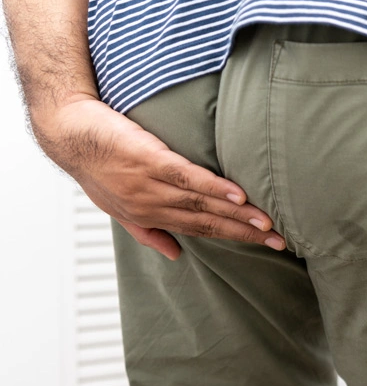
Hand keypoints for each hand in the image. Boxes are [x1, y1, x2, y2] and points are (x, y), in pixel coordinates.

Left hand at [31, 94, 285, 259]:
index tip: (264, 244)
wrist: (68, 129)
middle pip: (207, 223)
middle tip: (279, 241)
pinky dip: (214, 188)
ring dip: (237, 214)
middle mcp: (151, 206)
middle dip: (245, 233)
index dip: (233, 238)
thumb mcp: (116, 206)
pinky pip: (188, 177)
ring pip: (202, 204)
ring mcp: (149, 185)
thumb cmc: (94, 161)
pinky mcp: (148, 160)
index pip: (199, 231)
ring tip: (266, 221)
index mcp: (147, 217)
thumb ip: (146, 231)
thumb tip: (174, 256)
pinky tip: (238, 196)